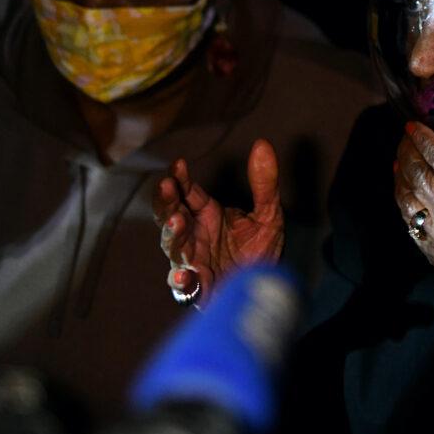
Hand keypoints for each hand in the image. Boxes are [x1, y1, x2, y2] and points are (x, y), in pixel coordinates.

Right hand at [154, 139, 284, 302]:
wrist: (266, 289)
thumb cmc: (259, 252)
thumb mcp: (268, 214)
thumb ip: (265, 183)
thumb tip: (263, 144)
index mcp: (205, 216)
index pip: (186, 193)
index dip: (180, 179)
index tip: (179, 165)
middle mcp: (193, 237)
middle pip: (169, 215)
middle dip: (165, 201)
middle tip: (167, 185)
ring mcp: (193, 262)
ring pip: (173, 247)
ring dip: (172, 234)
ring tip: (176, 221)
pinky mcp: (199, 290)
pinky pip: (184, 288)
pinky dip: (181, 282)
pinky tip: (182, 276)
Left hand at [394, 122, 433, 381]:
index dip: (423, 138)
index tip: (413, 124)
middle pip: (417, 175)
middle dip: (407, 150)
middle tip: (406, 136)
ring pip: (406, 198)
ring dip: (400, 173)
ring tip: (403, 156)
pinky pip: (409, 222)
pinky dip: (404, 199)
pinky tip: (407, 186)